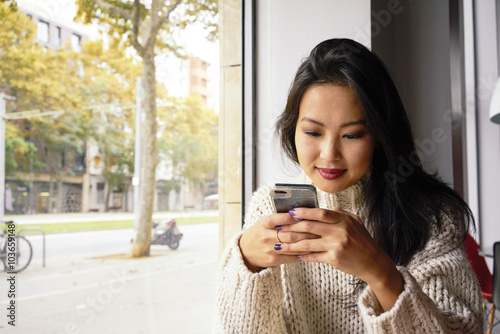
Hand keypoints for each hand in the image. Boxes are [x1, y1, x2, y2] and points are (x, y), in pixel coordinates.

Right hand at [239, 212, 318, 271]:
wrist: (245, 252)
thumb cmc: (258, 233)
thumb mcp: (263, 222)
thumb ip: (278, 217)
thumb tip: (298, 212)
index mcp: (263, 223)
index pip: (279, 218)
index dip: (292, 217)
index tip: (304, 215)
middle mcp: (266, 236)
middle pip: (290, 234)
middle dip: (306, 231)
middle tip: (318, 228)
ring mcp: (270, 249)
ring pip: (292, 246)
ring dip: (307, 243)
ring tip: (318, 239)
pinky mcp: (273, 260)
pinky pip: (291, 257)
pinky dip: (302, 254)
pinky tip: (311, 250)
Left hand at [281, 207, 403, 310]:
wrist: (373, 262)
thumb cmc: (363, 241)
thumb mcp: (355, 222)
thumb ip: (340, 214)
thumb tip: (327, 207)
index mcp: (343, 220)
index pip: (320, 213)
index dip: (304, 211)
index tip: (290, 212)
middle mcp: (339, 232)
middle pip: (309, 227)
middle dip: (291, 227)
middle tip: (278, 228)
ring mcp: (336, 246)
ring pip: (307, 243)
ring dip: (290, 244)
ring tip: (278, 244)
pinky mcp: (334, 259)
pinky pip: (313, 256)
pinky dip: (302, 255)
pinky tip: (293, 255)